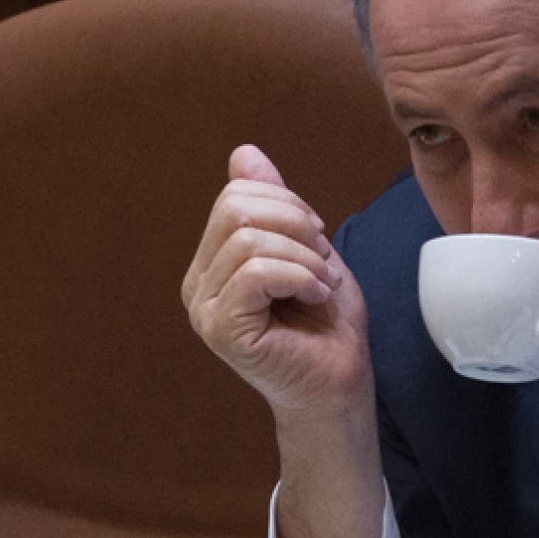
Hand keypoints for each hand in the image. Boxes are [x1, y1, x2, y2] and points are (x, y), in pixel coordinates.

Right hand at [182, 144, 373, 417]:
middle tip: (321, 258)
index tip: (317, 237)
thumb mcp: (304, 246)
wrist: (340, 384)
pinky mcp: (221, 330)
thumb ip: (272, 203)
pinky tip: (314, 296)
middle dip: (295, 223)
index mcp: (212, 262)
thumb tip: (244, 152)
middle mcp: (198, 284)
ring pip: (248, 240)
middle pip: (235, 209)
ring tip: (320, 283)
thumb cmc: (326, 324)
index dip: (287, 203)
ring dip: (303, 256)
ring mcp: (204, 309)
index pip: (235, 196)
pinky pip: (255, 273)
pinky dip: (298, 276)